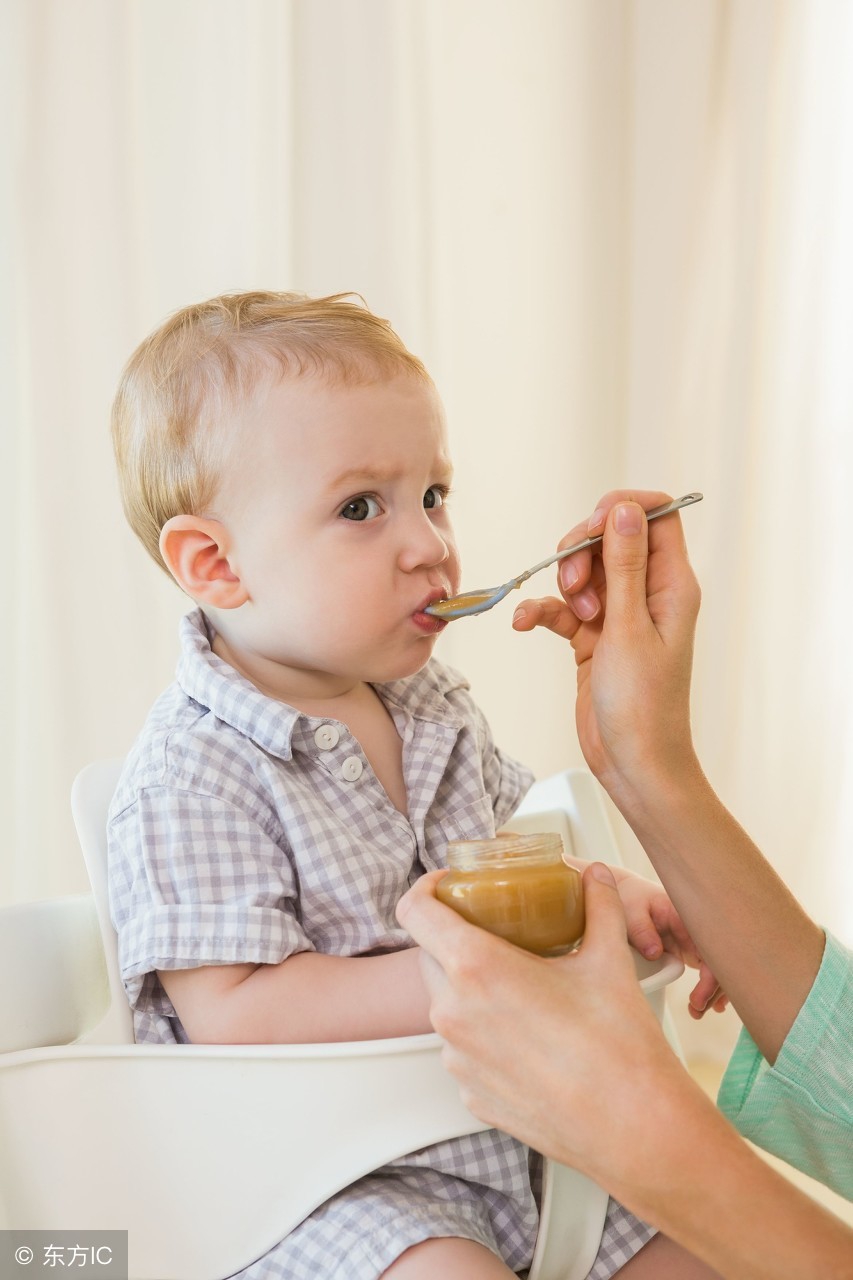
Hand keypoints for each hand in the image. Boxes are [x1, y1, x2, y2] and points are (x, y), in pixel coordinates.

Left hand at [396, 863, 701, 1186]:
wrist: (634, 1129)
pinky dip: (486, 1035)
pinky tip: (529, 1037)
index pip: (415, 911)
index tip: (450, 886)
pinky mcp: (471, 1095)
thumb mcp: (609, 959)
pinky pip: (465, 1050)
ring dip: (472, 990)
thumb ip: (598, 906)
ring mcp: (458, 1059)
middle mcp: (453, 1013)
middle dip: (455, 939)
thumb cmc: (619, 1046)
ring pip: (447, 1005)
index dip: (426, 889)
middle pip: (430, 956)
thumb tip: (596, 877)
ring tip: (521, 988)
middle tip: (497, 933)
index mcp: (476, 968)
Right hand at [512, 492, 701, 800]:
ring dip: (565, 583)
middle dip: (582, 549)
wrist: (633, 764)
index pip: (656, 515)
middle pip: (612, 537)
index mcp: (672, 585)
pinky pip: (563, 607)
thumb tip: (626, 509)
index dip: (622, 510)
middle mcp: (649, 594)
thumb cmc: (644, 705)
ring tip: (570, 614)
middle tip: (573, 583)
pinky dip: (544, 610)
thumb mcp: (630, 628)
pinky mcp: (594, 638)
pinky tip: (524, 622)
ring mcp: (620, 615)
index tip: (591, 528)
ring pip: (585, 570)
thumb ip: (625, 565)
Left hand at [602, 862, 727, 1016]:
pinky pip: (708, 969)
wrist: (625, 893)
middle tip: (697, 1011)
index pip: (711, 949)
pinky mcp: (690, 948)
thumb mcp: (631, 909)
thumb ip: (641, 929)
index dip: (711, 978)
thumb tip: (655, 952)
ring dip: (712, 992)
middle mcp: (696, 928)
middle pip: (719, 962)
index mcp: (686, 916)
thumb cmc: (629, 899)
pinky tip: (709, 1005)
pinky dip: (710, 987)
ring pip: (717, 968)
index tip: (698, 1000)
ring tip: (696, 1012)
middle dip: (714, 990)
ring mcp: (695, 939)